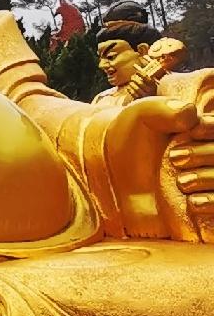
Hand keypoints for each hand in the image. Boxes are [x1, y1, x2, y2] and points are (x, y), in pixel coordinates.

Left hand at [106, 74, 213, 239]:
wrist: (110, 174)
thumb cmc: (129, 139)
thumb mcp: (142, 115)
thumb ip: (164, 109)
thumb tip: (190, 113)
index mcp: (203, 131)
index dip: (209, 128)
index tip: (192, 132)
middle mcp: (208, 155)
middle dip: (206, 154)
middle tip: (174, 158)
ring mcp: (205, 181)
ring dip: (206, 179)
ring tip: (180, 181)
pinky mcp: (203, 206)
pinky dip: (211, 203)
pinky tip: (191, 202)